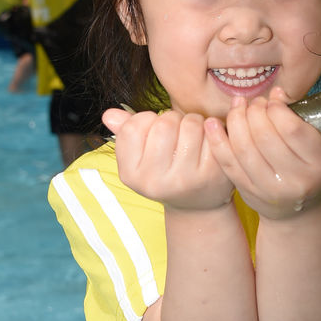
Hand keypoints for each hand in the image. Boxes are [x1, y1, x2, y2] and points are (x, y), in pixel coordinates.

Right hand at [102, 107, 234, 210]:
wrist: (197, 206)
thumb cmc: (166, 173)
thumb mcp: (140, 158)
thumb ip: (125, 132)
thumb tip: (109, 114)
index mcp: (130, 174)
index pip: (133, 127)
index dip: (147, 120)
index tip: (154, 130)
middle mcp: (154, 182)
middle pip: (164, 124)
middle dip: (173, 119)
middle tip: (177, 131)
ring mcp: (184, 180)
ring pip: (190, 125)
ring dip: (194, 122)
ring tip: (192, 135)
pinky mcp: (211, 175)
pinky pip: (211, 135)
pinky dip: (211, 133)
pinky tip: (208, 144)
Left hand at [204, 87, 320, 220]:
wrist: (298, 211)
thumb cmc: (307, 169)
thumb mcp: (315, 146)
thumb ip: (298, 121)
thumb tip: (275, 93)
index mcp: (317, 163)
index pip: (291, 129)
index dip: (277, 108)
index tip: (272, 101)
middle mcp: (295, 179)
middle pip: (265, 136)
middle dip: (254, 112)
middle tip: (253, 103)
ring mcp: (269, 189)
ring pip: (244, 148)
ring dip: (236, 120)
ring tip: (238, 107)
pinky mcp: (248, 192)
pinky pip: (227, 162)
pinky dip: (217, 140)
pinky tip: (212, 123)